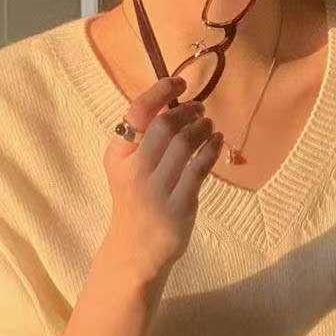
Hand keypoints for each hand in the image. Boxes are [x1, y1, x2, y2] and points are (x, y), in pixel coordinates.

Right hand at [102, 74, 225, 282]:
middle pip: (164, 126)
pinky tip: (217, 141)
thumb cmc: (135, 205)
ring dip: (201, 128)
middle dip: (186, 111)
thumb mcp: (127, 170)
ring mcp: (157, 191)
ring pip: (183, 145)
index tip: (178, 83)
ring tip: (209, 125)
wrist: (135, 252)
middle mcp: (135, 172)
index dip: (160, 92)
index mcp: (118, 157)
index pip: (137, 113)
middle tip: (200, 108)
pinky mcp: (178, 207)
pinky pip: (199, 169)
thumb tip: (170, 106)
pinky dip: (211, 150)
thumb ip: (142, 140)